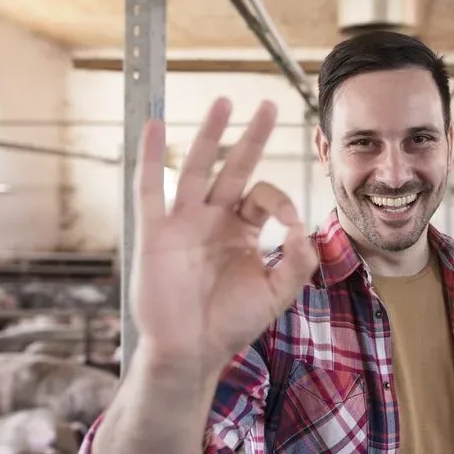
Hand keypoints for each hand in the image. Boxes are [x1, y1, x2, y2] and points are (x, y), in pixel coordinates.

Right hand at [130, 98, 318, 371]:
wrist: (189, 352)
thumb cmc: (229, 324)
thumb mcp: (275, 295)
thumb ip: (298, 263)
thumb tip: (303, 228)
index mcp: (242, 231)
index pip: (264, 196)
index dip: (281, 200)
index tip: (288, 222)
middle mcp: (213, 219)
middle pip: (233, 167)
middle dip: (250, 137)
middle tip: (267, 105)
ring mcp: (183, 222)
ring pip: (196, 168)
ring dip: (209, 134)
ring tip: (224, 101)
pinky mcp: (154, 233)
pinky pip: (150, 188)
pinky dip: (149, 156)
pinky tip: (153, 125)